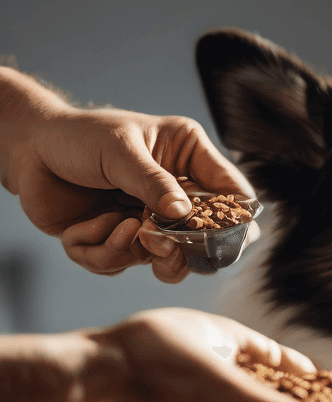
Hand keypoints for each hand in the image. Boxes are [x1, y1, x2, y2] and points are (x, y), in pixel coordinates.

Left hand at [0, 67, 252, 282]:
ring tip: (121, 226)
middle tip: (159, 241)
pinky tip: (84, 225)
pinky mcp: (119, 242)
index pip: (234, 197)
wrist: (25, 150)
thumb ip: (154, 183)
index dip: (236, 221)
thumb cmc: (78, 136)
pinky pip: (121, 265)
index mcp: (191, 161)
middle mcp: (176, 197)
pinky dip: (100, 251)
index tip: (222, 237)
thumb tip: (185, 216)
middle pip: (209, 243)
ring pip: (168, 264)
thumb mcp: (121, 150)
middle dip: (185, 250)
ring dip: (136, 251)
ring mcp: (150, 223)